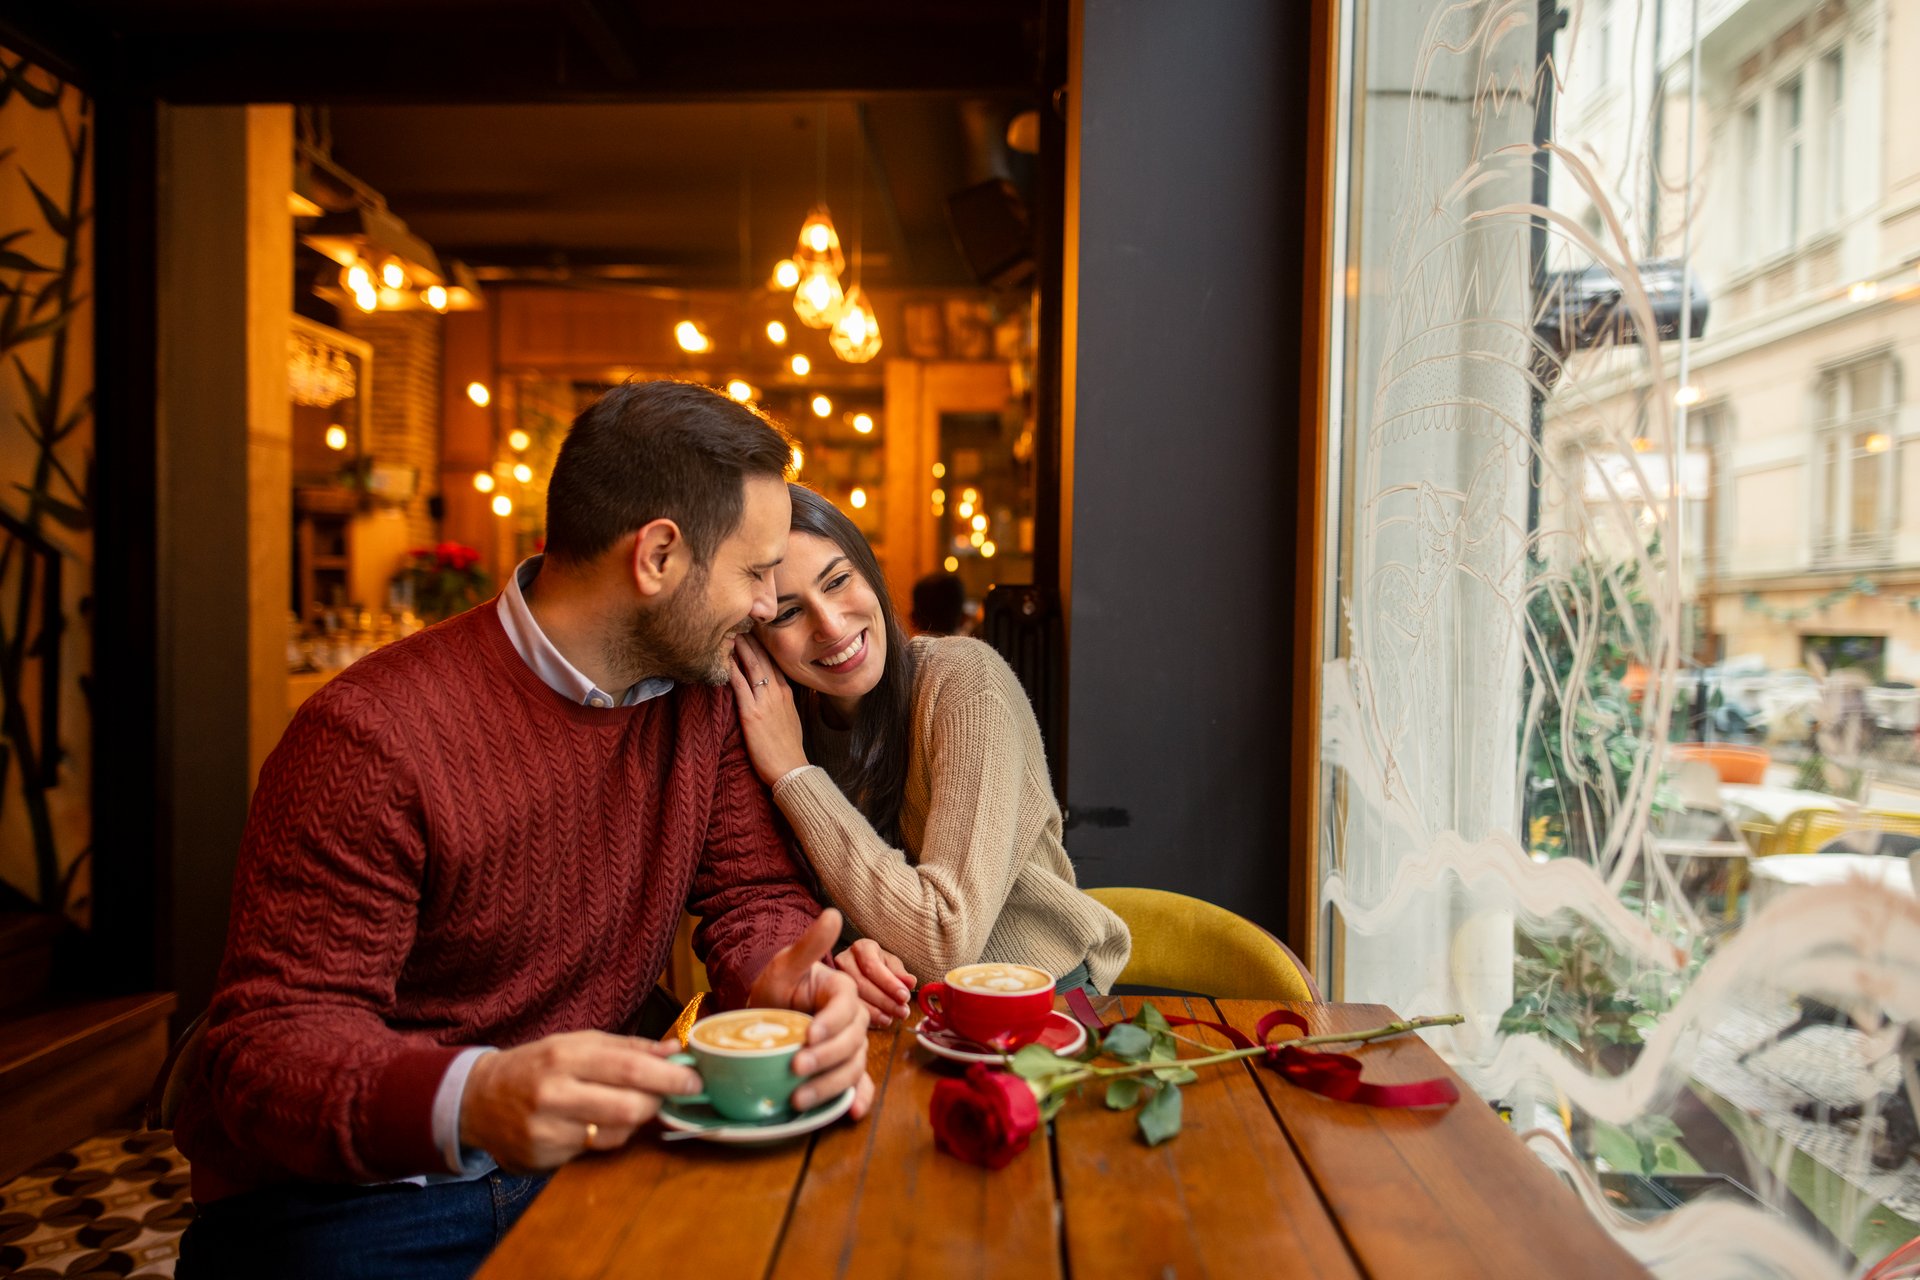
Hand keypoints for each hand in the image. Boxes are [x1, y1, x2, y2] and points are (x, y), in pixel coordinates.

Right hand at [458, 1030, 700, 1172]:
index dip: (670, 1077)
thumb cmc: (537, 1066)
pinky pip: (594, 1152)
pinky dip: (605, 1138)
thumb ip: (628, 1048)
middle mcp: (554, 1093)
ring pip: (616, 1134)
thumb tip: (676, 1050)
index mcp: (565, 1055)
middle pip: (629, 1107)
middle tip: (664, 1096)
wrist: (477, 1100)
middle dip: (657, 1103)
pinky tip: (593, 1124)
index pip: (630, 1068)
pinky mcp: (542, 1158)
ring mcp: (546, 1130)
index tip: (694, 1080)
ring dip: (633, 1122)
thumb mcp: (577, 1043)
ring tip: (624, 1106)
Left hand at [728, 635, 809, 786]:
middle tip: (738, 623)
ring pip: (752, 667)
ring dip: (740, 649)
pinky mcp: (752, 714)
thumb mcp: (791, 719)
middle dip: (750, 640)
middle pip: (762, 659)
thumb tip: (773, 694)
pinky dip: (731, 670)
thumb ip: (781, 703)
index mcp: (786, 693)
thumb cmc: (789, 749)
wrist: (791, 770)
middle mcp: (777, 693)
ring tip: (729, 632)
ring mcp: (765, 702)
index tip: (752, 632)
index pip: (774, 662)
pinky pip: (740, 686)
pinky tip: (723, 659)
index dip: (762, 646)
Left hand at [748, 908, 876, 1117]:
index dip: (831, 1023)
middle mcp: (852, 1020)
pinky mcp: (841, 1069)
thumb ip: (810, 944)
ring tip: (798, 1097)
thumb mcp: (787, 964)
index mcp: (843, 992)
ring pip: (851, 1067)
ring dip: (829, 1085)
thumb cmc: (778, 986)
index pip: (847, 1007)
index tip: (808, 1034)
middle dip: (825, 1058)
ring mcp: (848, 1047)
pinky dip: (856, 1098)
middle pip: (851, 1042)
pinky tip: (851, 1112)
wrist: (769, 1014)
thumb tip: (833, 914)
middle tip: (795, 1068)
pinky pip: (855, 1084)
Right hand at [834, 938, 914, 1027]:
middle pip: (862, 983)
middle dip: (885, 1000)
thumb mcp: (891, 964)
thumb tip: (910, 982)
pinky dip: (866, 1016)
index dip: (889, 983)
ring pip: (853, 996)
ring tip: (891, 1019)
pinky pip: (849, 1006)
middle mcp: (844, 959)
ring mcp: (834, 977)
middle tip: (902, 1011)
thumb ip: (900, 973)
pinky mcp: (832, 992)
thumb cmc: (878, 965)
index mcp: (862, 948)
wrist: (858, 968)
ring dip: (875, 1011)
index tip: (904, 996)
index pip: (873, 965)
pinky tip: (879, 1021)